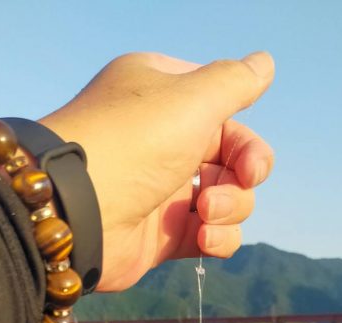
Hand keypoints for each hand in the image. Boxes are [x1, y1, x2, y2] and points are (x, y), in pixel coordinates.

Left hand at [40, 51, 274, 291]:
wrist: (77, 210)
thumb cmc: (133, 143)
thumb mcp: (193, 98)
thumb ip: (235, 82)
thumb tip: (265, 64)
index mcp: (163, 98)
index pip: (223, 115)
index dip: (245, 143)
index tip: (250, 165)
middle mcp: (161, 141)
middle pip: (231, 160)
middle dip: (243, 176)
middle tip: (238, 184)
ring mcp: (161, 191)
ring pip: (225, 200)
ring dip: (231, 209)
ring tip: (205, 215)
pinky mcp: (160, 236)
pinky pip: (209, 237)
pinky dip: (218, 240)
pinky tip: (204, 240)